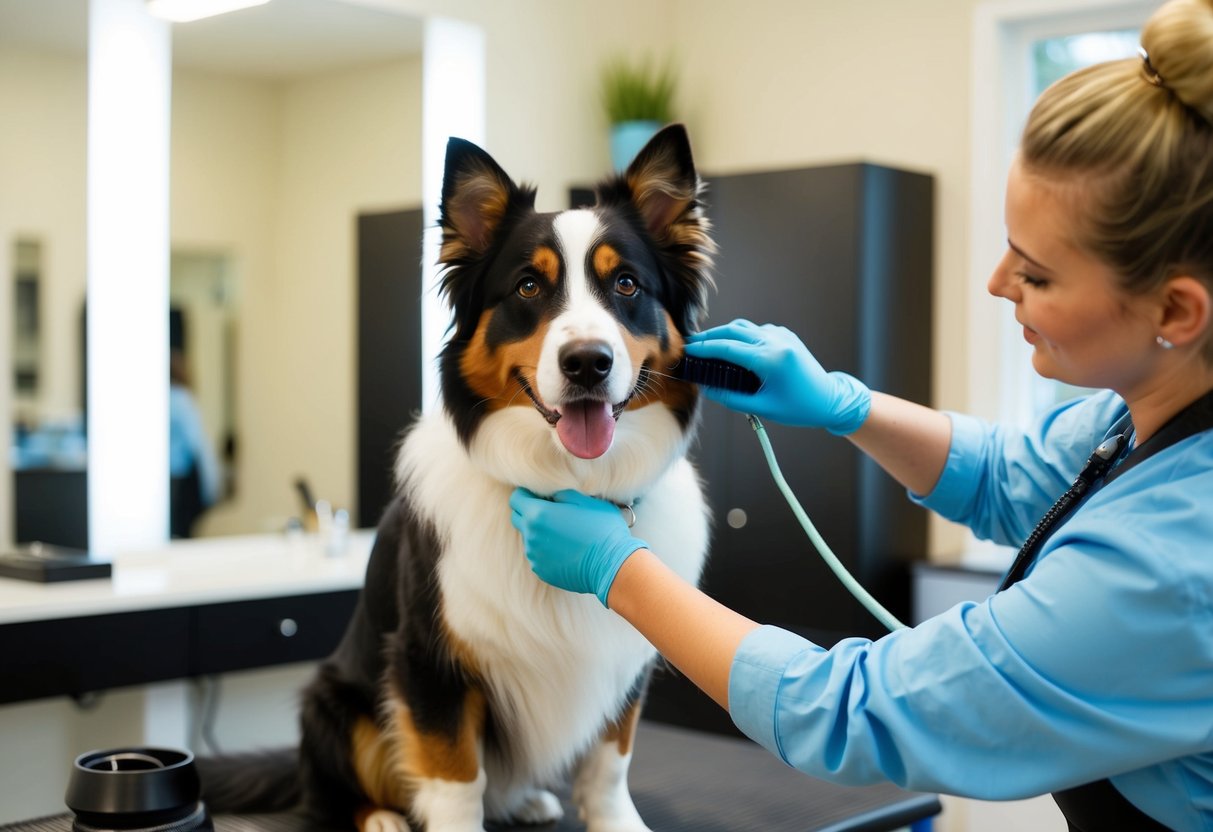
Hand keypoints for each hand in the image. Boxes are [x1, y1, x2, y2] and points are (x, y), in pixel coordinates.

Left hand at [509, 488, 647, 605]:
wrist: (611, 565)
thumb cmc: (601, 528)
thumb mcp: (583, 500)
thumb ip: (559, 493)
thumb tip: (549, 495)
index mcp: (537, 514)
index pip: (516, 498)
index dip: (526, 493)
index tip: (539, 494)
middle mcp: (530, 536)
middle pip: (518, 518)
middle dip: (529, 511)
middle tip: (551, 510)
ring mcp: (534, 556)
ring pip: (528, 537)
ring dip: (539, 532)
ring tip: (563, 532)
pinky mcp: (541, 571)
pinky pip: (537, 555)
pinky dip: (546, 549)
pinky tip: (566, 548)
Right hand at [684, 319, 870, 433]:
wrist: (829, 399)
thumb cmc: (798, 408)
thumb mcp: (763, 407)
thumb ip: (731, 398)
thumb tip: (707, 388)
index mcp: (770, 359)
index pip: (728, 349)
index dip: (704, 349)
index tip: (688, 351)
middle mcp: (775, 342)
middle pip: (733, 330)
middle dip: (710, 336)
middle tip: (693, 344)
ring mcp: (782, 336)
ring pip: (745, 327)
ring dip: (725, 333)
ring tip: (709, 345)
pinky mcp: (786, 336)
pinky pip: (758, 330)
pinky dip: (743, 336)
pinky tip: (735, 348)